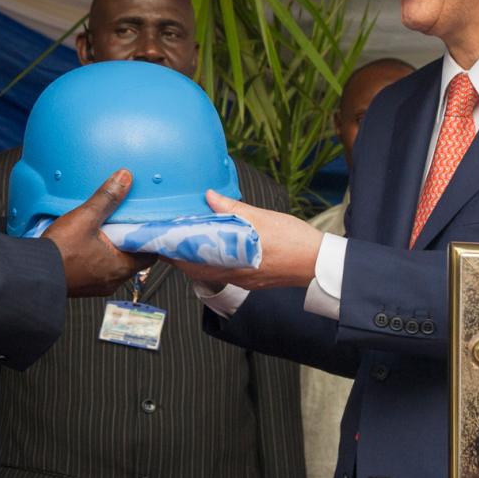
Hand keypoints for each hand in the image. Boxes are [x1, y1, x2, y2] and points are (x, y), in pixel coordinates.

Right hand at [43, 169, 154, 296]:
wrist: (32, 272)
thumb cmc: (59, 252)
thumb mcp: (85, 218)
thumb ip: (107, 198)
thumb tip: (123, 180)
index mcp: (120, 267)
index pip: (149, 254)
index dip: (147, 238)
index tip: (144, 225)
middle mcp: (111, 280)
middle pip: (131, 258)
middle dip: (127, 241)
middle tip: (122, 224)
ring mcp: (96, 285)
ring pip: (113, 265)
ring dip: (110, 250)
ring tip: (102, 232)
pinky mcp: (82, 285)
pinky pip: (96, 269)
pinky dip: (95, 257)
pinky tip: (84, 244)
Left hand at [167, 189, 322, 290]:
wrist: (318, 263)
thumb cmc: (293, 241)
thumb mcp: (261, 218)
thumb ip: (232, 208)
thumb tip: (209, 197)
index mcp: (232, 260)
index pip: (190, 260)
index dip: (172, 250)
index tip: (160, 238)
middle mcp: (233, 275)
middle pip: (194, 268)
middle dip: (179, 254)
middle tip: (168, 237)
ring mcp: (241, 279)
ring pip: (207, 272)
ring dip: (193, 258)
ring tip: (186, 241)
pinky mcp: (249, 280)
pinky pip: (221, 273)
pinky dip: (210, 262)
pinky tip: (211, 248)